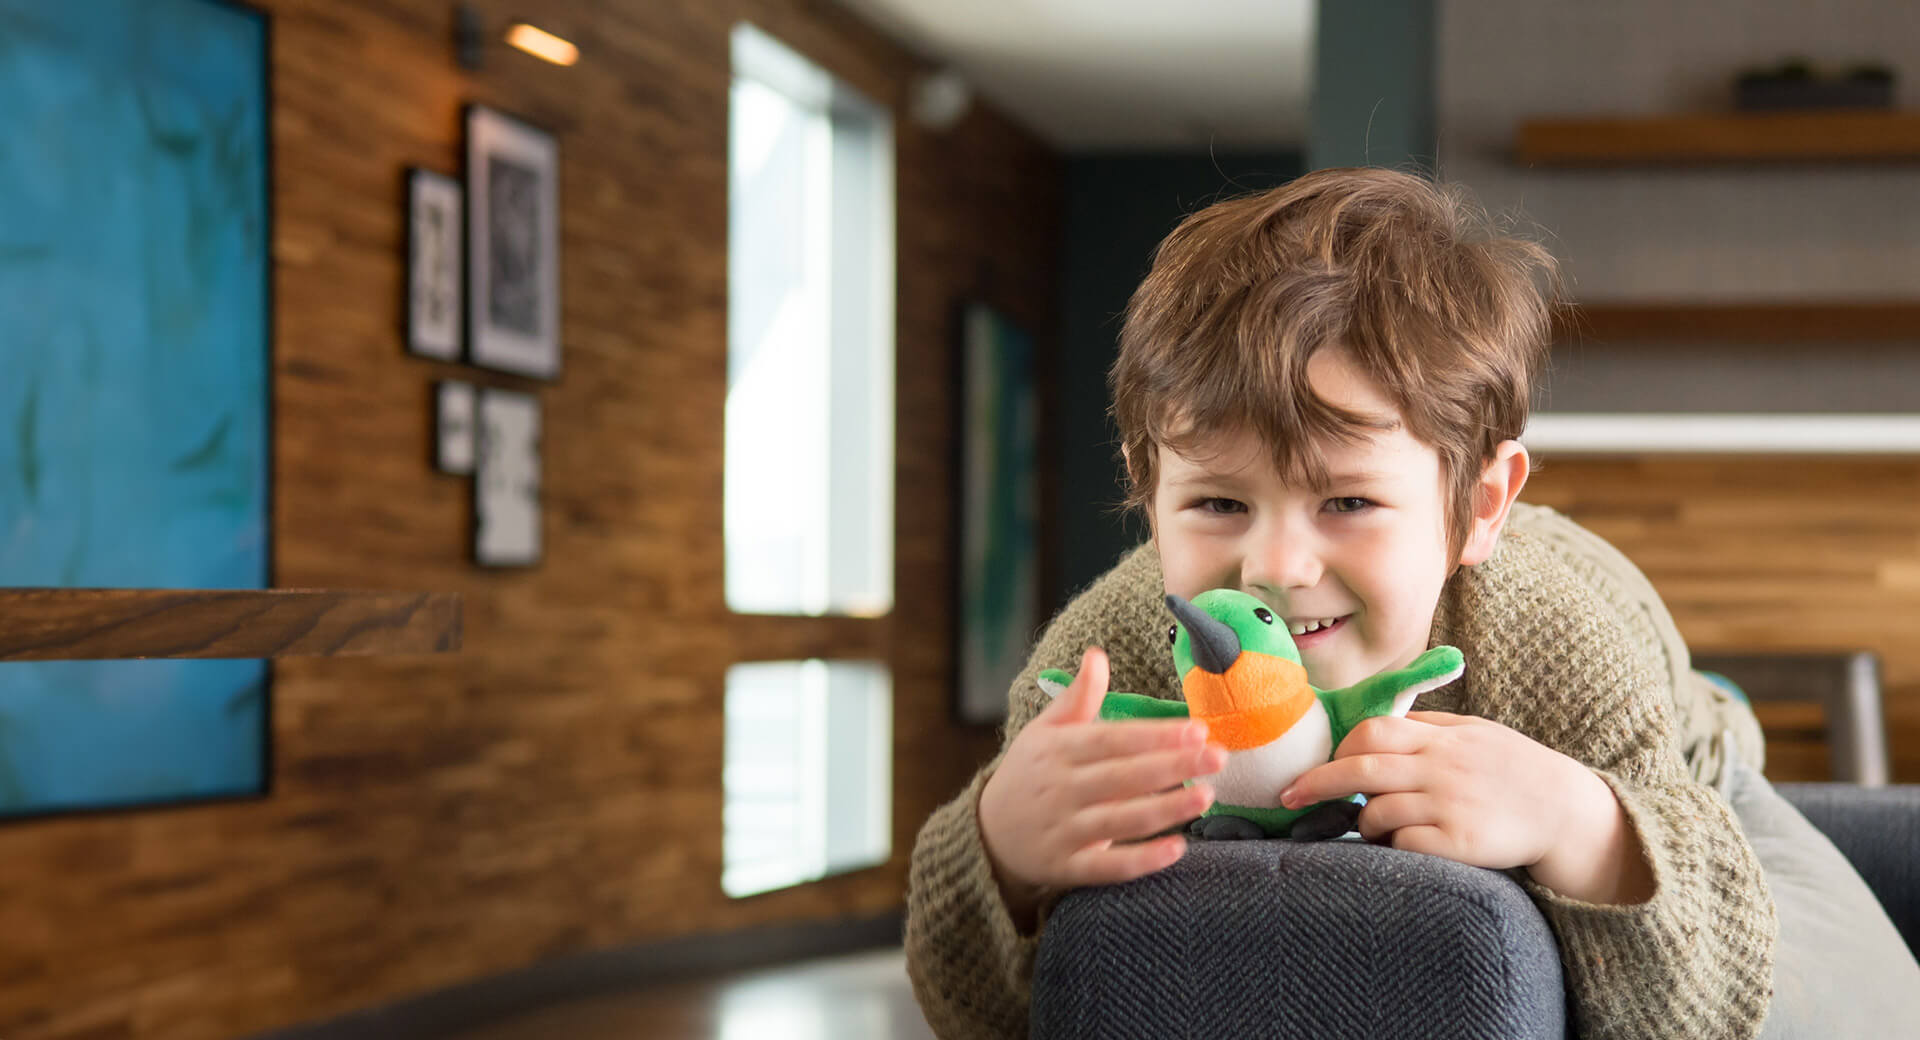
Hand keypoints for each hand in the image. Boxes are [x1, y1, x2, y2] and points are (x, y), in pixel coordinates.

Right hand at [978, 647, 1225, 921]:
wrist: (989, 833)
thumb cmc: (1030, 773)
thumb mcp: (1044, 730)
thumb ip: (1077, 697)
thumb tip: (1097, 654)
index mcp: (1058, 751)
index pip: (1113, 740)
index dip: (1155, 735)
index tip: (1197, 729)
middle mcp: (1061, 790)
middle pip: (1124, 777)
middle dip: (1174, 766)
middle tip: (1218, 757)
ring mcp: (1063, 831)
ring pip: (1122, 821)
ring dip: (1166, 810)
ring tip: (1206, 796)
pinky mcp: (1067, 868)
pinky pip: (1108, 867)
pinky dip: (1142, 861)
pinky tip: (1177, 849)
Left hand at [1279, 712, 1641, 899]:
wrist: (1566, 811)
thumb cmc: (1512, 770)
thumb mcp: (1473, 734)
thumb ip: (1426, 727)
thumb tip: (1374, 723)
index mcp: (1441, 738)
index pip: (1373, 731)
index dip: (1339, 748)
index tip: (1320, 763)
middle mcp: (1442, 768)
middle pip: (1362, 770)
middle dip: (1317, 783)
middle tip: (1288, 798)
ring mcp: (1450, 805)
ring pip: (1376, 813)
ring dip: (1363, 823)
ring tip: (1376, 828)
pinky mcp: (1460, 843)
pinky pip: (1404, 845)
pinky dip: (1393, 846)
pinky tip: (1404, 845)